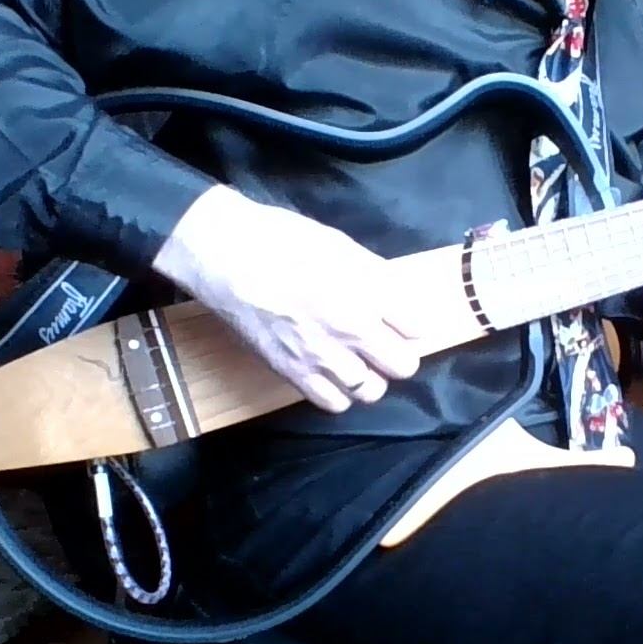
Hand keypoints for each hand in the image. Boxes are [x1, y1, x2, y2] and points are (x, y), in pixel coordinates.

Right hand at [152, 185, 422, 412]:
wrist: (226, 255)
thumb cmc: (283, 240)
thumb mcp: (341, 245)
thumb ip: (376, 276)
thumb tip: (400, 298)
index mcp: (366, 291)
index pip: (416, 327)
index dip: (412, 325)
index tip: (403, 322)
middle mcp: (350, 328)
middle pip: (403, 365)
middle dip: (399, 355)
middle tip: (385, 344)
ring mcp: (321, 355)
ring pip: (371, 390)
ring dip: (371, 378)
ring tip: (359, 362)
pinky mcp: (293, 372)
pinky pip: (334, 403)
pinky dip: (339, 393)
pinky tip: (333, 375)